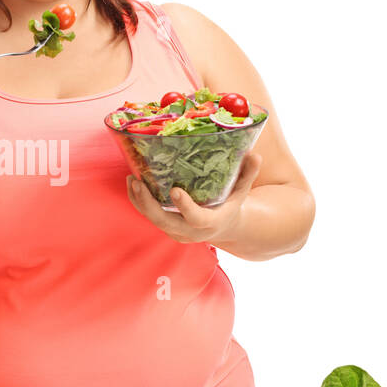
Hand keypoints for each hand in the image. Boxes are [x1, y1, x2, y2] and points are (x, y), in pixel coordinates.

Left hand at [125, 152, 263, 243]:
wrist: (223, 228)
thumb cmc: (231, 205)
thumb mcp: (241, 192)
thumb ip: (247, 175)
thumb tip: (255, 155)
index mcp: (210, 223)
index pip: (196, 219)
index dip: (185, 207)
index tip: (175, 191)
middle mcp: (190, 231)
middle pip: (165, 222)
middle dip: (150, 205)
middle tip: (139, 183)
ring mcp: (176, 231)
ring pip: (153, 220)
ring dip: (140, 201)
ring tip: (132, 179)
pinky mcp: (166, 227)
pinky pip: (149, 216)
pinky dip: (139, 202)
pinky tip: (132, 184)